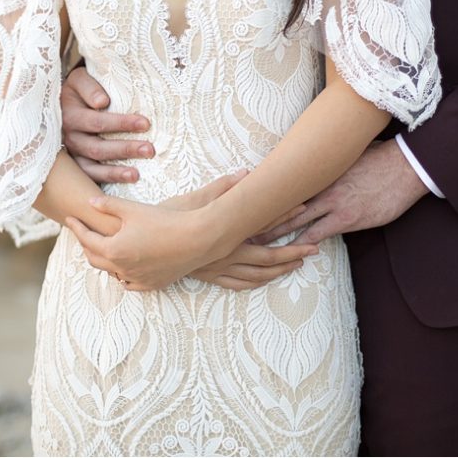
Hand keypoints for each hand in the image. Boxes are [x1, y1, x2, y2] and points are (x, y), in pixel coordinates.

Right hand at [60, 66, 154, 183]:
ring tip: (137, 174)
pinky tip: (128, 180)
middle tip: (149, 150)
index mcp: (70, 116)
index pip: (97, 122)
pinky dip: (109, 179)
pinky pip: (91, 177)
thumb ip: (89, 86)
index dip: (121, 123)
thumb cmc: (79, 90)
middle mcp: (70, 137)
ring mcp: (73, 154)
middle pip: (97, 147)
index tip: (145, 123)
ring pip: (93, 167)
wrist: (64, 101)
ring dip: (116, 171)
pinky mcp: (77, 166)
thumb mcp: (79, 79)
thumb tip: (102, 102)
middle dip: (125, 149)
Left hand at [65, 196, 210, 290]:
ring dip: (103, 261)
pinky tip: (123, 268)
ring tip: (102, 248)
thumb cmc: (164, 221)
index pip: (87, 239)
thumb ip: (108, 206)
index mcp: (113, 249)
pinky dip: (122, 275)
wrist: (197, 238)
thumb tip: (89, 202)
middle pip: (94, 258)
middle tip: (83, 233)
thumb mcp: (132, 209)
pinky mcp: (152, 284)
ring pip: (111, 272)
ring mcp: (137, 279)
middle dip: (86, 244)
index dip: (77, 228)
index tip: (70, 219)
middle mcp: (122, 268)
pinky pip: (130, 284)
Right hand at [162, 171, 316, 289]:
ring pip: (255, 275)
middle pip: (267, 258)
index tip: (304, 210)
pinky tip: (264, 279)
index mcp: (226, 236)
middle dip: (292, 253)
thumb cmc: (167, 220)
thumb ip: (222, 188)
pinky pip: (238, 284)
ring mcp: (218, 269)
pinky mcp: (208, 275)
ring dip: (278, 270)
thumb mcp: (193, 200)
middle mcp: (226, 256)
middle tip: (313, 249)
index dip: (285, 218)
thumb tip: (246, 174)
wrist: (143, 245)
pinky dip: (255, 282)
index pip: (263, 226)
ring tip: (296, 264)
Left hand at [249, 139, 428, 245]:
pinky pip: (319, 233)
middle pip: (281, 201)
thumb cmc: (379, 156)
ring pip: (294, 220)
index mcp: (317, 168)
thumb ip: (327, 159)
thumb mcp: (347, 152)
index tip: (243, 198)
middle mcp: (319, 184)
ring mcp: (332, 202)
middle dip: (259, 215)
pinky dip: (304, 244)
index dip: (263, 192)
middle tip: (237, 226)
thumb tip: (312, 153)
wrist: (405, 166)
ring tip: (254, 245)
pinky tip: (291, 253)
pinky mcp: (347, 218)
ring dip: (274, 234)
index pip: (282, 181)